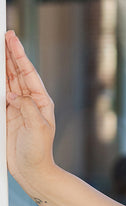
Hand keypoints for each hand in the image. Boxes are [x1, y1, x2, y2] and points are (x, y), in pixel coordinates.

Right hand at [5, 30, 56, 190]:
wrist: (32, 170)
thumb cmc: (40, 152)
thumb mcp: (38, 128)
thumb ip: (28, 108)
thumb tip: (15, 94)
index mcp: (41, 101)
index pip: (28, 72)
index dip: (19, 54)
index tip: (11, 38)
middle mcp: (30, 100)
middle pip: (17, 71)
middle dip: (10, 53)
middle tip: (3, 34)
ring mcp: (18, 106)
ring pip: (7, 80)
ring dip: (2, 64)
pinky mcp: (7, 114)